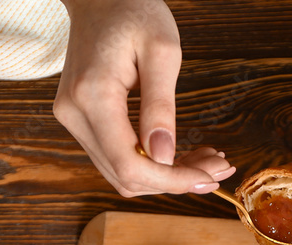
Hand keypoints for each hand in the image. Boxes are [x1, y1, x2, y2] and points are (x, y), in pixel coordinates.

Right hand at [53, 0, 233, 196]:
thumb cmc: (133, 12)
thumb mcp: (162, 51)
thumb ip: (161, 106)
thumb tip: (164, 156)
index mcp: (92, 95)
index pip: (129, 163)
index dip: (171, 181)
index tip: (209, 178)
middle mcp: (75, 113)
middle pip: (125, 176)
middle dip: (174, 181)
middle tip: (218, 168)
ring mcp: (73, 119)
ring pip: (120, 173)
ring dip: (165, 176)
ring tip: (204, 161)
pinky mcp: (81, 120)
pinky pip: (116, 157)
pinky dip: (150, 163)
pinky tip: (179, 153)